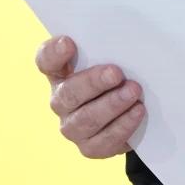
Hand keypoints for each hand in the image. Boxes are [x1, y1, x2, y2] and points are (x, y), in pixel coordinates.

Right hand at [35, 34, 144, 158]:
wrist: (131, 116)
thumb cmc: (119, 80)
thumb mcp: (113, 60)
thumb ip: (110, 49)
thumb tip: (128, 37)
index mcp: (62, 73)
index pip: (46, 60)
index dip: (54, 53)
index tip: (68, 42)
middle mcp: (61, 101)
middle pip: (68, 93)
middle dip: (93, 82)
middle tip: (116, 73)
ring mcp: (72, 127)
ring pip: (86, 119)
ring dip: (111, 105)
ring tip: (133, 92)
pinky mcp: (89, 147)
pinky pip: (103, 140)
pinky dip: (122, 126)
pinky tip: (137, 111)